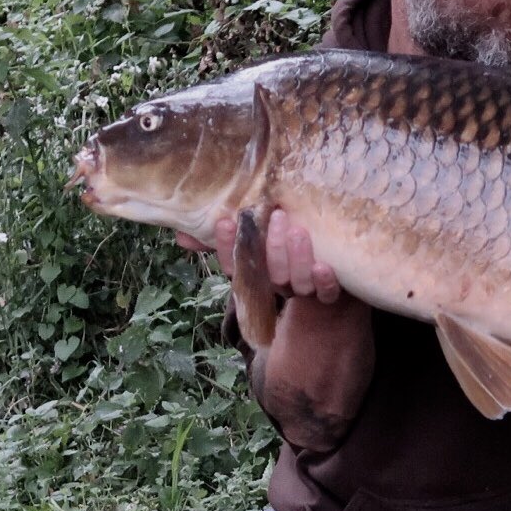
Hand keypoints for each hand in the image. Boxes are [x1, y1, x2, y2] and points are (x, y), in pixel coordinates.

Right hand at [176, 211, 338, 302]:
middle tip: (278, 216)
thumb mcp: (255, 236)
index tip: (225, 221)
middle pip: (271, 274)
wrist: (329, 266)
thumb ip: (223, 234)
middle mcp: (278, 284)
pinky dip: (325, 283)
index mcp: (257, 273)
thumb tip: (181, 235)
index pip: (235, 265)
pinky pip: (327, 294)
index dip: (227, 246)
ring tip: (300, 232)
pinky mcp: (330, 293)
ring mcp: (304, 290)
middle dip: (272, 247)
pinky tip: (324, 267)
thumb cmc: (284, 246)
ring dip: (298, 259)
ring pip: (298, 282)